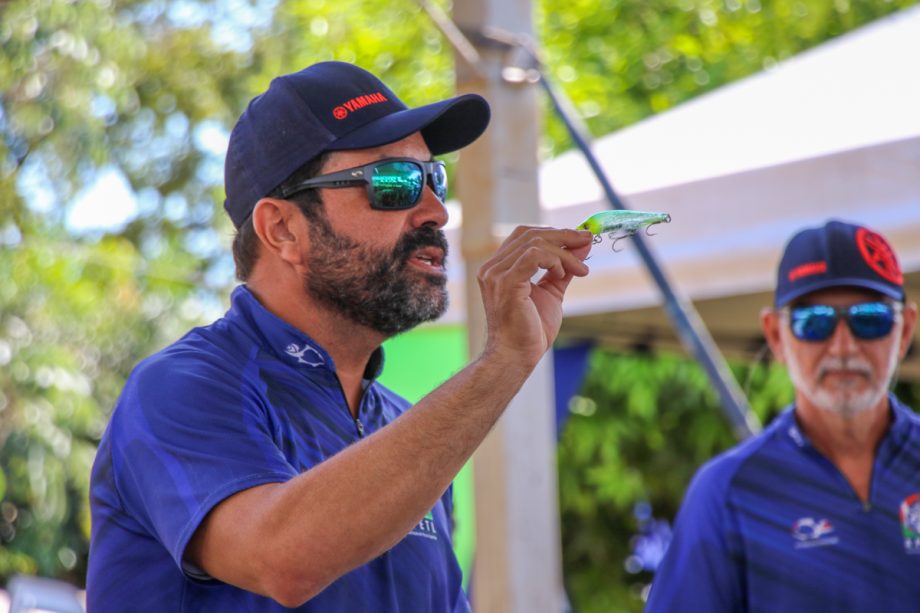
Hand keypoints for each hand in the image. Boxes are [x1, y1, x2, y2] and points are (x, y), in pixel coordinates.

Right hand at [477, 226, 591, 369]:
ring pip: (535, 243)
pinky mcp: (506, 282)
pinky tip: (563, 274)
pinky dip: (555, 260)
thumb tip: (583, 245)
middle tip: (588, 241)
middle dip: (563, 235)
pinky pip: (534, 255)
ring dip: (564, 253)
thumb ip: (563, 268)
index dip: (554, 233)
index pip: (525, 235)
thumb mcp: (551, 292)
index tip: (581, 238)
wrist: (516, 356)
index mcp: (498, 268)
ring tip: (580, 269)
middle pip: (530, 233)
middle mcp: (492, 267)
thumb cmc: (530, 330)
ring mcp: (496, 274)